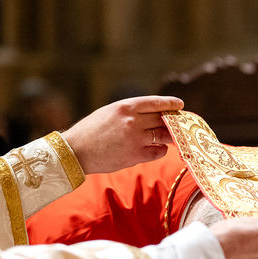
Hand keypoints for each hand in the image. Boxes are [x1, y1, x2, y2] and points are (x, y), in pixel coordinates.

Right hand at [60, 96, 183, 173]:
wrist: (76, 151)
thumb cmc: (91, 131)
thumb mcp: (109, 113)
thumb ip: (129, 112)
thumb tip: (152, 115)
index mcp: (124, 107)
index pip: (154, 103)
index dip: (169, 103)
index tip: (180, 105)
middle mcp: (132, 121)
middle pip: (162, 119)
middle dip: (173, 122)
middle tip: (181, 124)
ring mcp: (135, 138)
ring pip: (163, 135)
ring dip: (170, 136)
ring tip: (173, 137)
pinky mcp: (135, 155)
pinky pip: (158, 151)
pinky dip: (161, 150)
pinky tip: (158, 148)